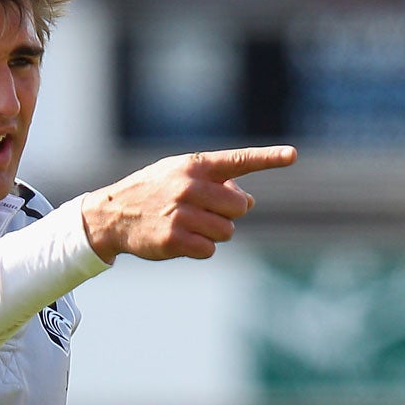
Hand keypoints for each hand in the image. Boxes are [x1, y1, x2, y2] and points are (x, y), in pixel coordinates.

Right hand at [81, 146, 296, 262]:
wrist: (112, 214)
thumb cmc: (152, 192)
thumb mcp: (179, 175)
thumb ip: (216, 182)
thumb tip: (249, 201)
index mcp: (194, 166)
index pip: (238, 161)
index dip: (268, 158)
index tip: (292, 155)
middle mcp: (189, 187)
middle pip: (239, 207)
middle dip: (228, 213)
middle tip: (204, 212)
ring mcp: (181, 213)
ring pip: (227, 231)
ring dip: (214, 233)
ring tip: (189, 226)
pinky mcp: (174, 239)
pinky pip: (209, 249)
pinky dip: (200, 248)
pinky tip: (181, 240)